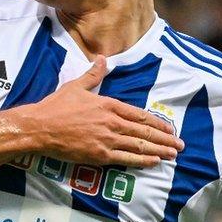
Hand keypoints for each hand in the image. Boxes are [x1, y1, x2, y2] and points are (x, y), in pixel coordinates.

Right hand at [13, 56, 183, 167]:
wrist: (40, 127)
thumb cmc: (56, 106)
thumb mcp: (76, 86)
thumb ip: (93, 74)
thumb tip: (103, 59)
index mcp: (108, 105)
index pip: (140, 115)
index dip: (158, 123)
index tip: (170, 129)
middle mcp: (112, 122)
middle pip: (144, 132)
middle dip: (165, 139)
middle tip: (180, 146)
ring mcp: (107, 140)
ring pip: (139, 146)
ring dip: (159, 150)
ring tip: (173, 155)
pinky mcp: (99, 155)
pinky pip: (126, 159)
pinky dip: (142, 160)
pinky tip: (154, 161)